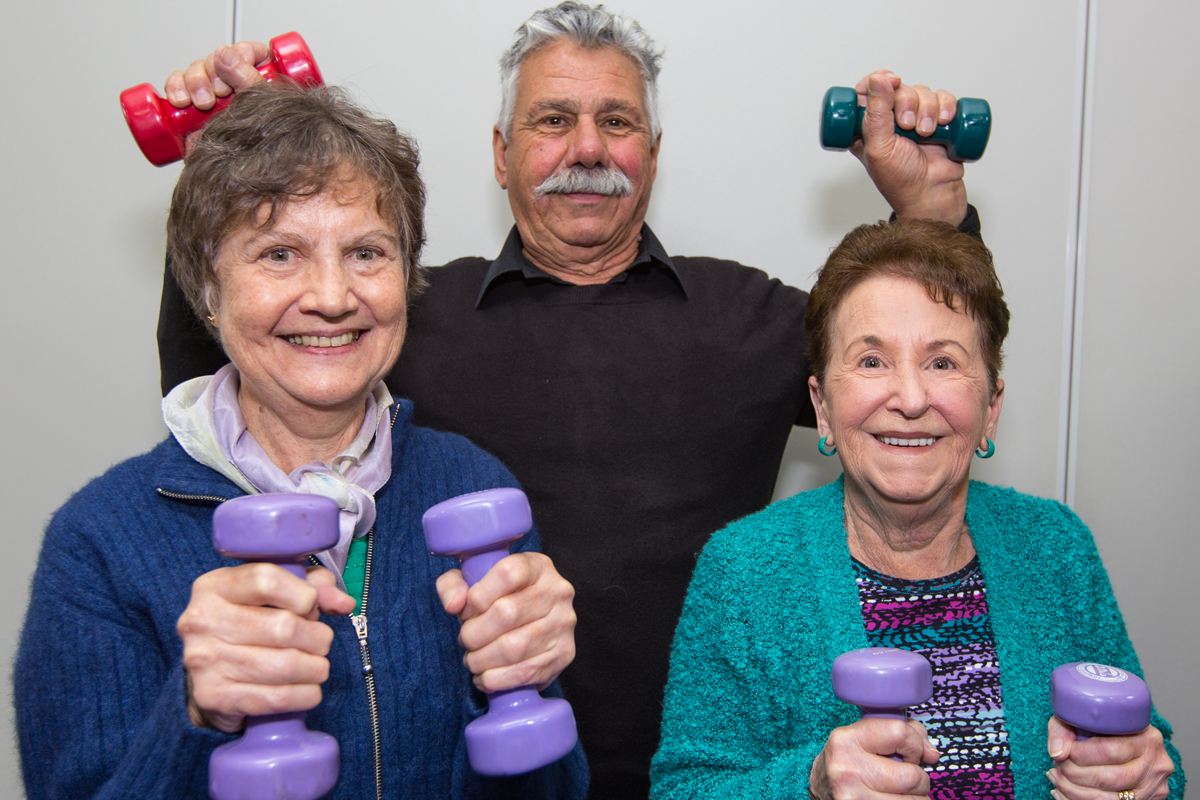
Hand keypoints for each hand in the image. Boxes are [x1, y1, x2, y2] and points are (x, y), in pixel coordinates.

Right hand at [162, 41, 268, 155]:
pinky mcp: (191, 105)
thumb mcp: (259, 105)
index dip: (239, 54)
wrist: (238, 175)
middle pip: (216, 59)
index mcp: (259, 79)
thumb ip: (248, 79)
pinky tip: (179, 99)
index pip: (247, 50)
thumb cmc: (258, 144)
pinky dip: (174, 87)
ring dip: (193, 81)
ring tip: (201, 103)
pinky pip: (176, 85)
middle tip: (218, 94)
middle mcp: (234, 83)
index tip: (235, 72)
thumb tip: (225, 55)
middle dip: (212, 72)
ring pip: (195, 70)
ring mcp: (211, 93)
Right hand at [177, 563, 354, 732]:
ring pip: (285, 665)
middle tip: (321, 642)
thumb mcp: (276, 592)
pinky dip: (305, 695)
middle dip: (317, 637)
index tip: (311, 605)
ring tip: (318, 666)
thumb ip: (314, 585)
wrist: (207, 676)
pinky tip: (309, 689)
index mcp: (215, 586)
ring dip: (315, 668)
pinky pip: (277, 698)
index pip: (267, 580)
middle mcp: (202, 620)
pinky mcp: (213, 696)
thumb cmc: (249, 623)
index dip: (303, 594)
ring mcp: (204, 660)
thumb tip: (344, 603)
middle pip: (284, 626)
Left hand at [436, 552, 575, 692]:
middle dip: (474, 634)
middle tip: (466, 640)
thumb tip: (454, 605)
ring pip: (513, 648)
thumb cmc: (497, 599)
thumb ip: (453, 585)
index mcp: (537, 566)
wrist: (532, 622)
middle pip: (507, 613)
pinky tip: (485, 677)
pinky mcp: (564, 654)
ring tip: (473, 660)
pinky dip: (496, 680)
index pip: (507, 574)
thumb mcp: (472, 581)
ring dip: (482, 660)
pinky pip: (524, 673)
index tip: (466, 611)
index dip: (478, 596)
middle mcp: (557, 591)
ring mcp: (563, 624)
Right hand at [809, 718, 939, 798]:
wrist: (821, 789)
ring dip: (916, 798)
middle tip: (906, 779)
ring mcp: (853, 797)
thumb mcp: (864, 738)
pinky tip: (893, 799)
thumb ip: (902, 734)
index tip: (909, 753)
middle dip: (919, 779)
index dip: (914, 744)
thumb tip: (933, 754)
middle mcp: (847, 769)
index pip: (899, 733)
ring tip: (900, 792)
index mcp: (847, 740)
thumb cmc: (849, 761)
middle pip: (912, 775)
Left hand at [850, 70, 968, 224]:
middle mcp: (890, 120)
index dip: (878, 81)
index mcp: (868, 126)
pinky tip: (945, 121)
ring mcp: (915, 120)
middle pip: (899, 87)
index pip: (868, 89)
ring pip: (923, 91)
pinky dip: (947, 105)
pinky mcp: (939, 122)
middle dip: (907, 102)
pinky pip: (944, 99)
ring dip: (928, 107)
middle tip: (909, 126)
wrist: (933, 195)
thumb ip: (875, 113)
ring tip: (926, 133)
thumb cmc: (901, 180)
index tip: (890, 83)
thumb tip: (877, 80)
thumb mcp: (879, 147)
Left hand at [1046, 715, 1173, 799]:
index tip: (1066, 752)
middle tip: (1058, 766)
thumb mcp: (1085, 717)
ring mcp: (1154, 788)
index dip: (1080, 755)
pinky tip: (1063, 792)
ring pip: (1109, 799)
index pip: (1109, 751)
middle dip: (1075, 774)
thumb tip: (1058, 753)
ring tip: (1056, 779)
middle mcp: (1156, 765)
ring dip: (1073, 791)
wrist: (1129, 741)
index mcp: (1146, 738)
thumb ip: (1065, 729)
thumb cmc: (1106, 729)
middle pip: (1109, 779)